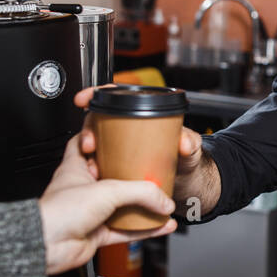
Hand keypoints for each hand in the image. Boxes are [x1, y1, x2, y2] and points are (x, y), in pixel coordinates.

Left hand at [39, 133, 175, 275]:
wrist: (47, 245)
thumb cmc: (58, 212)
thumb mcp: (107, 190)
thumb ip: (139, 192)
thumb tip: (162, 199)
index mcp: (76, 169)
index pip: (83, 144)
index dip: (97, 137)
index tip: (115, 132)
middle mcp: (83, 189)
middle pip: (111, 176)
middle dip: (132, 174)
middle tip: (150, 169)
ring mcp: (90, 212)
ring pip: (122, 206)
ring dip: (143, 206)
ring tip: (162, 201)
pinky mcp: (97, 233)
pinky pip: (126, 230)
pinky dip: (145, 229)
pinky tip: (161, 226)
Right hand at [73, 83, 205, 201]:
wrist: (185, 182)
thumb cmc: (186, 158)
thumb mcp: (191, 148)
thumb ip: (191, 143)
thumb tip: (184, 143)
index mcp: (144, 114)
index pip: (117, 96)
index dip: (98, 94)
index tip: (85, 99)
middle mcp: (129, 127)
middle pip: (100, 119)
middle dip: (88, 129)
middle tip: (89, 144)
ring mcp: (120, 145)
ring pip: (95, 141)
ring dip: (86, 151)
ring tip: (92, 165)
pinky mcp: (116, 163)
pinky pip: (98, 161)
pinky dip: (92, 167)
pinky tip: (94, 174)